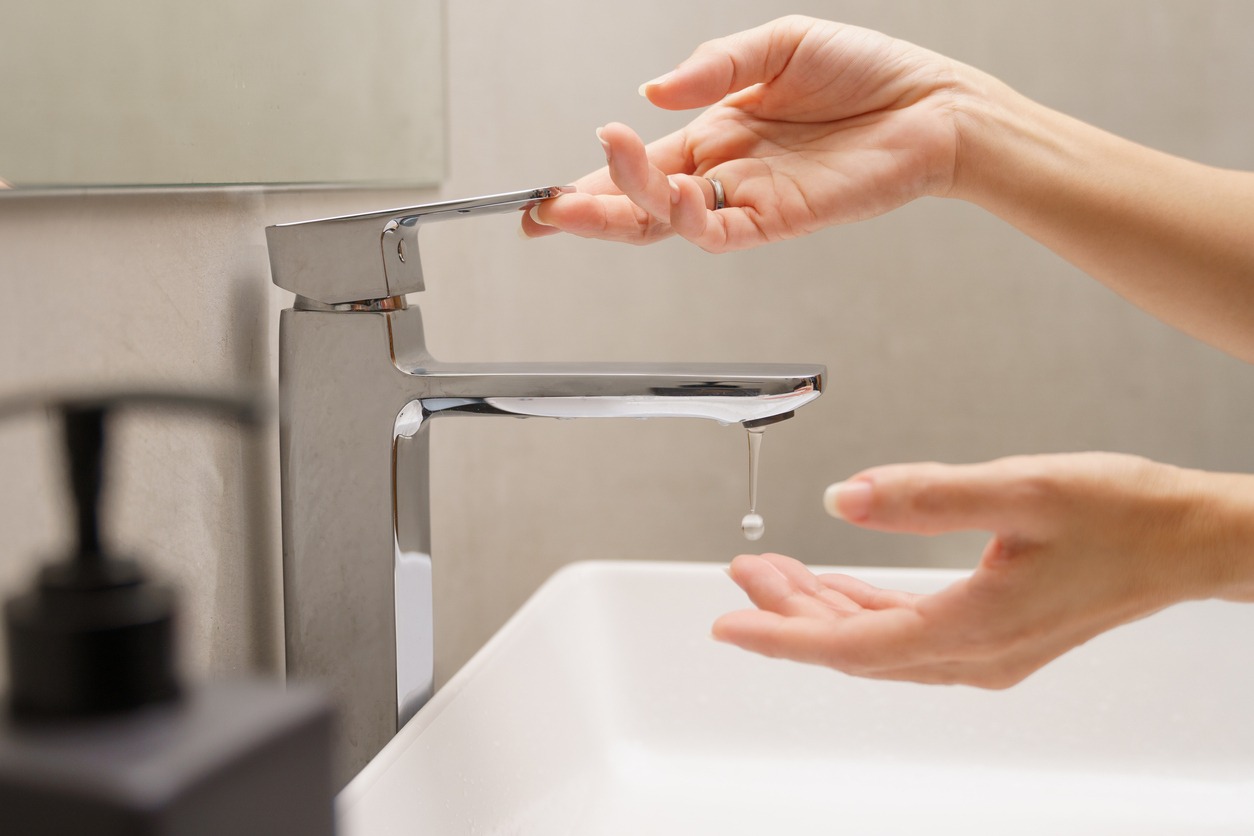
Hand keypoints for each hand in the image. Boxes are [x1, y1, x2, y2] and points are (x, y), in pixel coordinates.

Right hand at [522, 15, 966, 250]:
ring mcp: (749, 199)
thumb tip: (652, 92)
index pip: (640, 164)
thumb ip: (714, 68)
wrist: (933, 104)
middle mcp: (725, 171)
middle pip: (639, 204)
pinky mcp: (779, 220)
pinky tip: (665, 193)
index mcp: (717, 131)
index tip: (544, 196)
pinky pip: (717, 229)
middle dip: (586, 211)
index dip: (590, 180)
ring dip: (622, 209)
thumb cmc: (867, 73)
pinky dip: (684, 217)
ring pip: (666, 221)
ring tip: (583, 195)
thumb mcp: (779, 44)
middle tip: (543, 215)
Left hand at [712, 453, 1253, 686]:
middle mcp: (975, 654)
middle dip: (790, 611)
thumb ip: (924, 496)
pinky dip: (864, 610)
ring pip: (879, 641)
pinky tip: (839, 586)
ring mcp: (987, 651)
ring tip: (777, 571)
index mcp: (974, 627)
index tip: (730, 623)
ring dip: (822, 609)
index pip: (850, 643)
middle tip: (745, 571)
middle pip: (855, 645)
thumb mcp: (1021, 489)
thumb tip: (845, 499)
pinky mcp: (998, 635)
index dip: (781, 634)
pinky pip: (908, 634)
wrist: (1191, 541)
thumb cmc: (1124, 515)